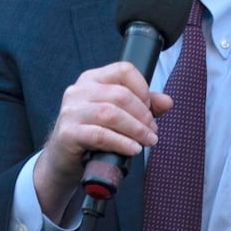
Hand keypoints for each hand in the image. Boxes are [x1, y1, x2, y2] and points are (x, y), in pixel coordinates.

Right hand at [33, 62, 171, 219]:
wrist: (63, 160)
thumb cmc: (92, 134)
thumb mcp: (118, 116)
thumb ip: (143, 106)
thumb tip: (168, 101)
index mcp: (92, 79)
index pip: (123, 70)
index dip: (143, 89)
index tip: (151, 108)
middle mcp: (78, 90)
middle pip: (120, 95)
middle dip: (143, 115)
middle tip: (153, 132)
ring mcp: (71, 111)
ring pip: (111, 114)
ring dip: (136, 129)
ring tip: (147, 141)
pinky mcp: (68, 133)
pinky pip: (100, 135)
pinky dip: (121, 142)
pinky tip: (133, 149)